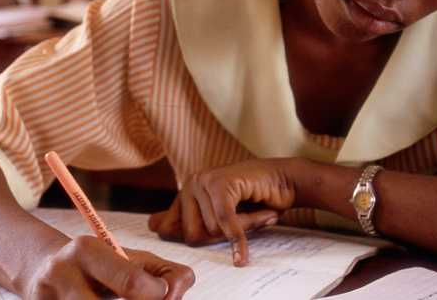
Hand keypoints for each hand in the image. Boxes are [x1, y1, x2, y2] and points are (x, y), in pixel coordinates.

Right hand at [30, 236, 194, 298]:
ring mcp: (47, 299)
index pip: (132, 282)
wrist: (43, 274)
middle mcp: (61, 274)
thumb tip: (175, 291)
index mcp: (87, 250)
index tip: (161, 294)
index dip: (157, 296)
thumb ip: (165, 272)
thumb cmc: (101, 269)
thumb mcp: (130, 260)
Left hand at [148, 158, 297, 265]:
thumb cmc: (254, 200)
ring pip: (212, 230)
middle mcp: (190, 184)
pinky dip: (238, 241)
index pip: (170, 231)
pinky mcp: (221, 184)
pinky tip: (243, 256)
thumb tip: (152, 226)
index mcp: (185, 193)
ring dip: (240, 230)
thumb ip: (189, 221)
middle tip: (243, 224)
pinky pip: (225, 223)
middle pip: (192, 235)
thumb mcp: (218, 216)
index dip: (197, 239)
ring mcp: (204, 181)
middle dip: (221, 238)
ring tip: (255, 213)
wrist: (284, 181)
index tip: (220, 233)